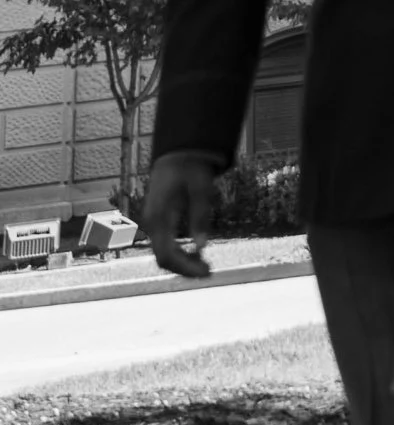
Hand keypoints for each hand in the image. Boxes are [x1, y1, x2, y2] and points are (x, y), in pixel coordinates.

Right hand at [141, 151, 219, 277]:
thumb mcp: (201, 187)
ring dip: (182, 262)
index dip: (185, 268)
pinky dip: (178, 253)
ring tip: (205, 265)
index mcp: (159, 216)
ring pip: (163, 253)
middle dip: (185, 269)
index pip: (166, 254)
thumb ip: (201, 215)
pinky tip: (196, 253)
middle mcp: (152, 223)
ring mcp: (153, 223)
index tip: (207, 272)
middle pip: (163, 258)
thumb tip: (202, 246)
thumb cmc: (191, 167)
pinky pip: (164, 244)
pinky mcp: (158, 221)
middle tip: (209, 271)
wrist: (178, 152)